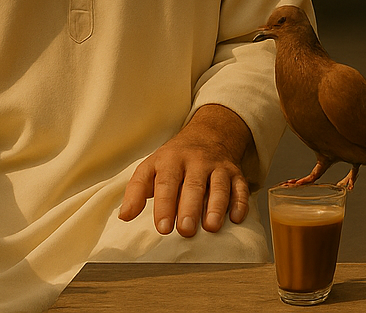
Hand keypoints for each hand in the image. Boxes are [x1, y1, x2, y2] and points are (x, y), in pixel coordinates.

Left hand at [119, 104, 254, 236]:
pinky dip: (240, 202)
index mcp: (171, 160)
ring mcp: (217, 166)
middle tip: (185, 230)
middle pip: (194, 185)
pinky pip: (240, 186)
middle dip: (190, 208)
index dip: (164, 205)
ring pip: (219, 185)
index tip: (163, 228)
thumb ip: (136, 191)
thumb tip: (124, 216)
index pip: (167, 183)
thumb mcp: (150, 168)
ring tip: (211, 227)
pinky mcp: (235, 173)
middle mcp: (196, 161)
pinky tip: (237, 217)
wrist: (208, 135)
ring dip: (216, 206)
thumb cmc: (173, 160)